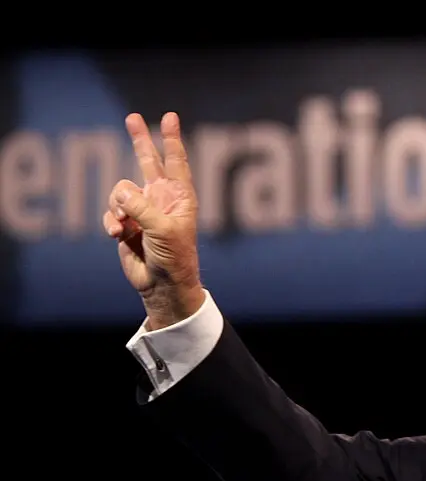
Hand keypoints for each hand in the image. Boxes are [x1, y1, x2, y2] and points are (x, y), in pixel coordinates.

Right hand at [103, 112, 203, 329]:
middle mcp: (161, 198)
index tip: (169, 117)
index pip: (175, 162)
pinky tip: (116, 234)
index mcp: (179, 197)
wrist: (161, 284)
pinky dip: (111, 221)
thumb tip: (120, 190)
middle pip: (148, 162)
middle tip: (132, 117)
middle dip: (140, 140)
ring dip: (118, 206)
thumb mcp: (162, 229)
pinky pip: (111, 211)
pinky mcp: (126, 223)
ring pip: (120, 190)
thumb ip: (141, 206)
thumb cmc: (173, 257)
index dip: (171, 139)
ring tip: (124, 225)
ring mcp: (143, 209)